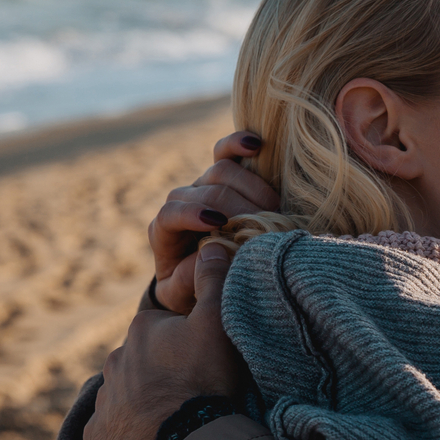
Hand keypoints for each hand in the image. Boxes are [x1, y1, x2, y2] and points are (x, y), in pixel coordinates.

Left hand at [88, 246, 245, 439]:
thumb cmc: (201, 385)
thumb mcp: (217, 324)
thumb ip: (215, 281)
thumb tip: (210, 243)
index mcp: (141, 332)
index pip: (163, 330)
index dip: (187, 344)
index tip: (206, 364)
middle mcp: (114, 364)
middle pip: (144, 364)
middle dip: (163, 375)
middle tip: (195, 394)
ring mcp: (103, 406)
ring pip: (128, 400)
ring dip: (147, 407)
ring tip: (179, 424)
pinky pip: (114, 437)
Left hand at [150, 131, 278, 311]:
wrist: (207, 279)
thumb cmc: (194, 291)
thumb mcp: (184, 296)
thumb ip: (188, 280)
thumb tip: (207, 254)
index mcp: (165, 231)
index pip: (171, 212)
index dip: (193, 214)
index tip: (220, 226)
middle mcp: (183, 202)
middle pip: (205, 190)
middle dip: (236, 207)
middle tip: (263, 227)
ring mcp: (204, 186)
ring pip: (221, 170)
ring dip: (252, 188)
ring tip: (274, 211)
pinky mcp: (224, 176)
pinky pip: (227, 152)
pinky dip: (240, 144)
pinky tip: (257, 145)